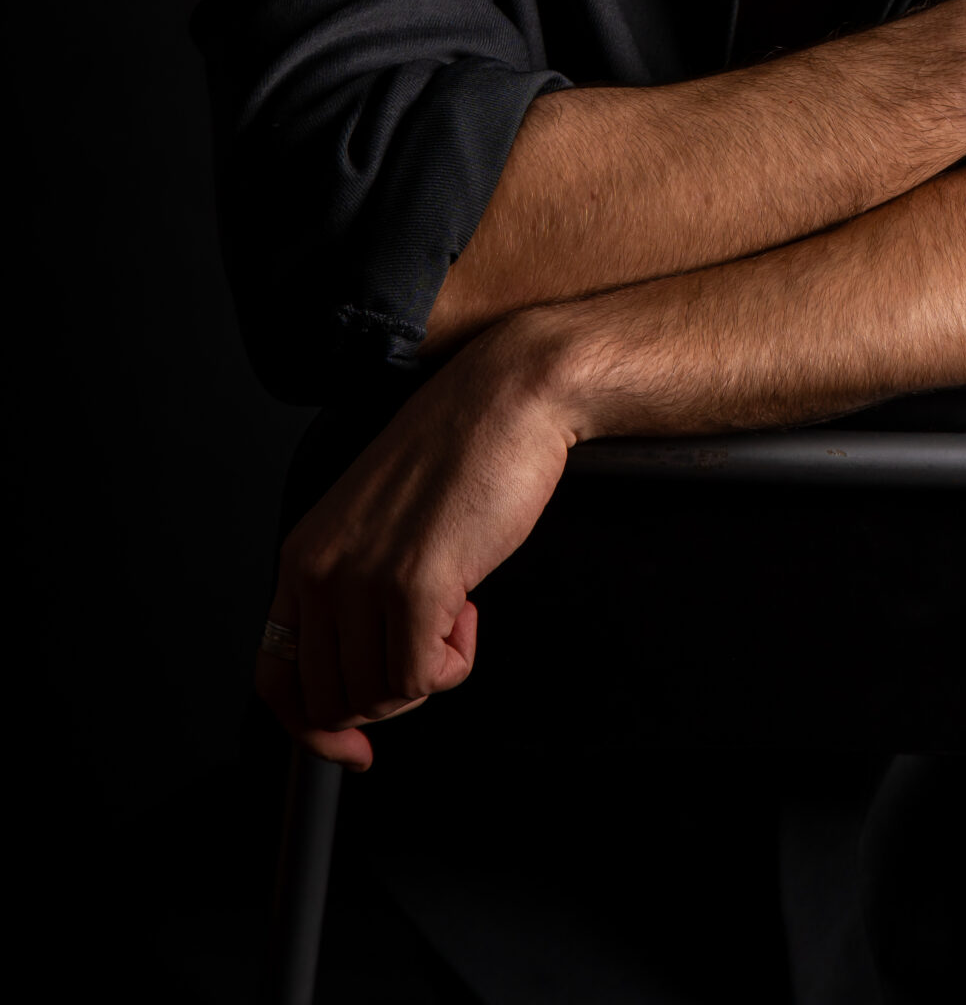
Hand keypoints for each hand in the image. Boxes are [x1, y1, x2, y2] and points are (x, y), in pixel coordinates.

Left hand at [255, 309, 576, 768]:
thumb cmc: (460, 451)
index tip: (351, 749)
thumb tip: (360, 672)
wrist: (510, 396)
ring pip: (380, 696)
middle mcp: (321, 567)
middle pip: (332, 700)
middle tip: (428, 640)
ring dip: (427, 670)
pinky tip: (468, 608)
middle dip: (390, 690)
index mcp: (305, 550)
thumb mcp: (379, 522)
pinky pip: (424, 679)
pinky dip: (454, 663)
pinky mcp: (416, 585)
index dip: (312, 728)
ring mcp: (364, 578)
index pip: (275, 674)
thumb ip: (353, 587)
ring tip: (452, 607)